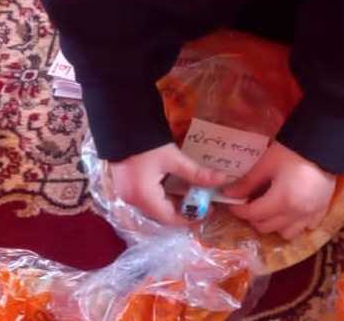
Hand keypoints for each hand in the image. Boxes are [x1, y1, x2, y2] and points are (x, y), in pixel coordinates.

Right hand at [110, 143, 227, 225]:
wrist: (123, 125)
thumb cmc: (147, 144)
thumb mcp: (174, 159)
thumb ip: (197, 173)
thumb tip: (221, 179)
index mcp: (144, 197)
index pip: (170, 218)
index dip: (191, 217)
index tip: (208, 211)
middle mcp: (133, 201)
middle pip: (162, 214)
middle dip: (183, 210)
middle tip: (203, 202)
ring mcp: (128, 194)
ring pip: (155, 207)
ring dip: (174, 203)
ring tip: (193, 195)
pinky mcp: (127, 186)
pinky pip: (148, 199)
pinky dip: (164, 197)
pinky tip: (177, 188)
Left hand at [225, 141, 335, 239]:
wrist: (324, 144)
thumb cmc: (292, 152)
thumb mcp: (267, 164)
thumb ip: (248, 182)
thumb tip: (229, 194)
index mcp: (282, 201)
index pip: (253, 214)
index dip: (239, 210)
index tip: (233, 204)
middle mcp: (296, 213)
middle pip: (267, 227)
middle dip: (254, 218)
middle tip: (251, 205)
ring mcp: (311, 214)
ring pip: (287, 233)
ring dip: (275, 225)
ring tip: (272, 210)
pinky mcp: (322, 210)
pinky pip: (306, 227)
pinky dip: (296, 224)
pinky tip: (292, 211)